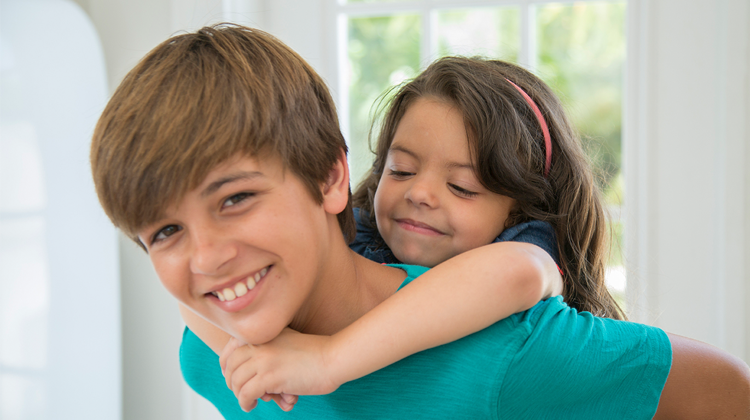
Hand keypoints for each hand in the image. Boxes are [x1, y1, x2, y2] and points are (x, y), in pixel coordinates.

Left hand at [219, 328, 340, 411]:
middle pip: (231, 366)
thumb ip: (270, 346)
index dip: (226, 364)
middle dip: (232, 382)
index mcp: (264, 333)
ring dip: (239, 394)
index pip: (231, 347)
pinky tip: (251, 406)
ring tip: (249, 401)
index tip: (229, 375)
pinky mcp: (269, 377)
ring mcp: (263, 359)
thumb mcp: (287, 340)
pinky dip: (245, 403)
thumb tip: (252, 366)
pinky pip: (246, 394)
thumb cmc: (315, 353)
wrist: (333, 358)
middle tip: (240, 391)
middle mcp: (260, 344)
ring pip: (236, 381)